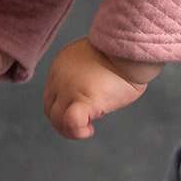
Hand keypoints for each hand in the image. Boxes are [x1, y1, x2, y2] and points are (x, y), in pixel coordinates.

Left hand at [42, 37, 159, 139]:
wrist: (130, 49)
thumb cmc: (122, 54)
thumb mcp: (93, 58)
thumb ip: (84, 74)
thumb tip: (90, 93)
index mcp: (61, 66)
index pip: (51, 96)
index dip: (64, 109)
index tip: (82, 111)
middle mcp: (59, 78)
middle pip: (50, 110)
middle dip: (64, 123)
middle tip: (83, 125)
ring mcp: (69, 88)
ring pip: (56, 119)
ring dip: (70, 130)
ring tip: (87, 129)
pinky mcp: (84, 99)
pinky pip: (71, 122)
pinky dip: (77, 131)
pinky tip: (89, 129)